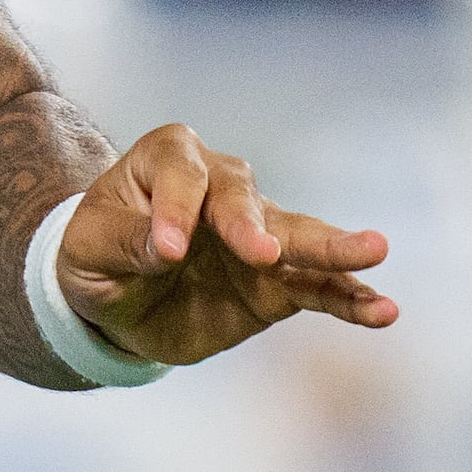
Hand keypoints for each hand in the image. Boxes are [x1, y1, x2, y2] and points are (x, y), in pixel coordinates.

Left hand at [55, 125, 394, 366]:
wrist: (115, 300)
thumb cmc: (95, 255)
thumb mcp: (87, 249)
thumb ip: (126, 243)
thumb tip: (165, 247)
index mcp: (170, 160)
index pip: (181, 178)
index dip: (174, 213)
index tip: (164, 252)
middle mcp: (223, 187)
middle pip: (245, 199)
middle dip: (253, 225)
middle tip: (264, 253)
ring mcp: (258, 233)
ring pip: (298, 236)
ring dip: (335, 248)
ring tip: (377, 249)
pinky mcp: (278, 281)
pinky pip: (319, 288)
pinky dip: (350, 298)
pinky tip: (383, 310)